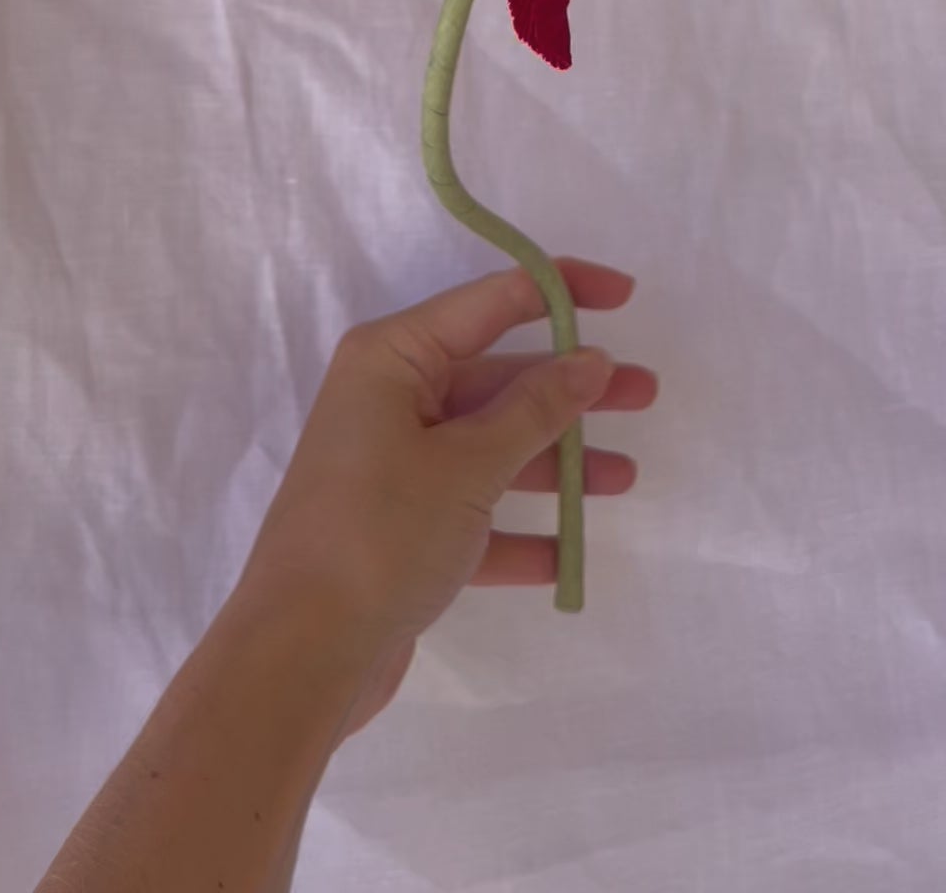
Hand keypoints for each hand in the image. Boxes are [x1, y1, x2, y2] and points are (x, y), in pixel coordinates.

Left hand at [234, 257, 657, 741]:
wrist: (300, 654)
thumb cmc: (379, 533)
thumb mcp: (468, 465)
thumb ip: (536, 409)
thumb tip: (590, 360)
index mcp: (391, 358)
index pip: (489, 301)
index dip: (559, 290)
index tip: (625, 293)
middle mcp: (387, 400)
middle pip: (495, 378)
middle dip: (569, 388)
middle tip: (645, 392)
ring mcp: (391, 467)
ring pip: (489, 447)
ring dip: (555, 462)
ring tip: (626, 477)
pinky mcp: (397, 530)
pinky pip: (473, 514)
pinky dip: (518, 532)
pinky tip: (569, 556)